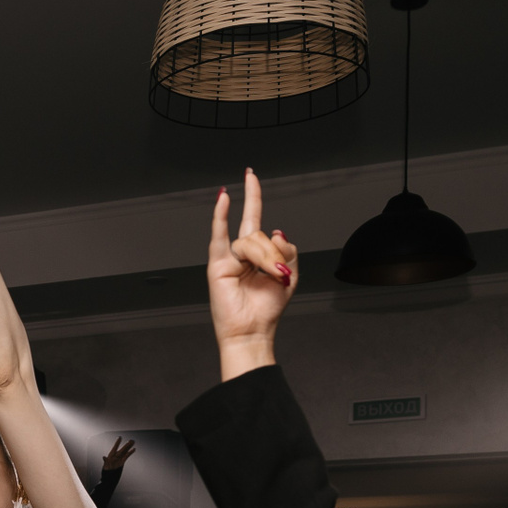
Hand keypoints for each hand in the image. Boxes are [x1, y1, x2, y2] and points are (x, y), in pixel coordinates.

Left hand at [100, 437, 135, 474]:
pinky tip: (133, 449)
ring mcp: (119, 459)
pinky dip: (130, 453)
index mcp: (111, 456)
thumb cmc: (106, 472)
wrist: (109, 478)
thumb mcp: (105, 466)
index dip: (117, 443)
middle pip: (122, 450)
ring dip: (129, 447)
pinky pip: (126, 456)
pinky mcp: (122, 462)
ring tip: (133, 441)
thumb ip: (105, 461)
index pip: (114, 448)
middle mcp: (115, 456)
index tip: (119, 437)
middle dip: (126, 445)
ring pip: (125, 451)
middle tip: (130, 440)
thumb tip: (104, 457)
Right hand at [208, 170, 296, 379]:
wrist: (252, 331)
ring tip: (270, 276)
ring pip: (251, 240)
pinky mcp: (217, 264)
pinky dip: (220, 216)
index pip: (255, 218)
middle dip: (272, 251)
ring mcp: (227, 257)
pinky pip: (220, 235)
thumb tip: (275, 231)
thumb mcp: (290, 275)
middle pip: (259, 232)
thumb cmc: (266, 309)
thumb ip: (288, 249)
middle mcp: (240, 252)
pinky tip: (223, 197)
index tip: (251, 176)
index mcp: (256, 253)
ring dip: (266, 259)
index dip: (254, 196)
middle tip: (276, 272)